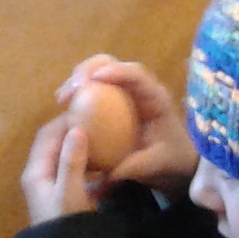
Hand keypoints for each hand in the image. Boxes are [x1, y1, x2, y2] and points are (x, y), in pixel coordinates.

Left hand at [20, 116, 93, 224]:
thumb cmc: (65, 221)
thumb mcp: (70, 192)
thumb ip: (72, 161)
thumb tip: (76, 129)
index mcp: (35, 170)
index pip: (47, 134)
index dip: (65, 120)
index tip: (87, 110)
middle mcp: (38, 174)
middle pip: (53, 142)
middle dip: (72, 130)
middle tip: (96, 122)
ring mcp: (48, 185)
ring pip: (62, 155)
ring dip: (79, 145)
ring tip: (101, 138)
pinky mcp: (60, 194)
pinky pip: (70, 169)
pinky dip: (84, 162)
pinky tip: (101, 163)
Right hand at [53, 55, 196, 193]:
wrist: (176, 159)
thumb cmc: (170, 157)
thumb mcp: (155, 164)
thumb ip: (134, 167)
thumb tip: (107, 174)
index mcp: (155, 97)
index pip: (136, 74)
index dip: (116, 71)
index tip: (94, 80)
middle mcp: (139, 86)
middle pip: (112, 63)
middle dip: (88, 70)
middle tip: (72, 89)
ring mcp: (125, 90)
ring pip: (99, 70)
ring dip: (79, 77)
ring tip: (62, 97)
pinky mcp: (114, 97)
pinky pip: (94, 86)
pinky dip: (79, 90)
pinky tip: (64, 103)